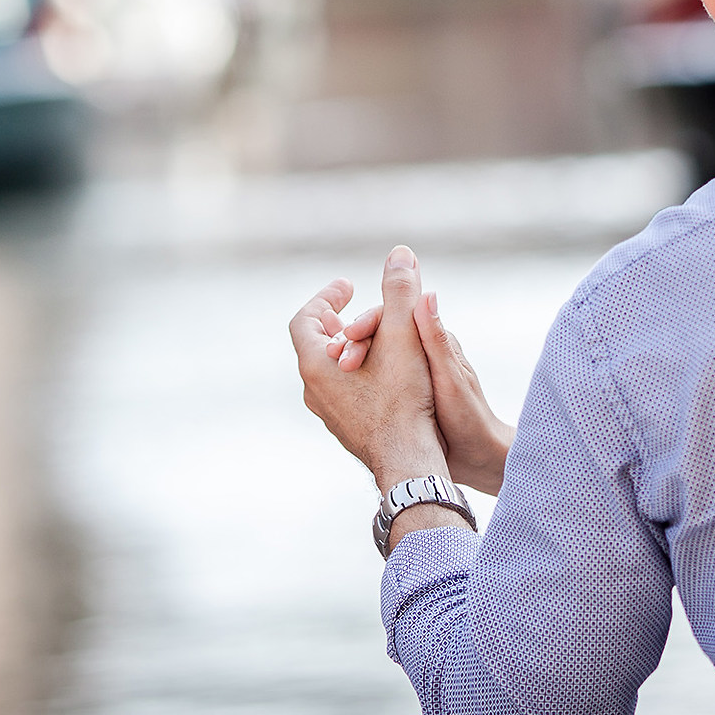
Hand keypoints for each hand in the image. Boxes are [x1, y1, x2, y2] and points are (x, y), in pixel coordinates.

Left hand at [289, 246, 449, 493]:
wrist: (409, 461)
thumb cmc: (403, 400)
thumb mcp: (403, 336)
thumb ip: (400, 292)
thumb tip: (401, 253)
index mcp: (315, 366)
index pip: (304, 320)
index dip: (325, 297)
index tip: (348, 287)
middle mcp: (313, 391)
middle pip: (316, 345)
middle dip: (339, 321)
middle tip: (359, 310)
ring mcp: (329, 414)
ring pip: (330, 371)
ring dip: (350, 349)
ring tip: (378, 339)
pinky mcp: (347, 429)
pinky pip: (344, 393)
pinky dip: (359, 374)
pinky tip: (387, 374)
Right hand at [332, 290, 513, 493]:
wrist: (474, 455)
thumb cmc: (467, 416)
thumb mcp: (449, 377)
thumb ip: (435, 338)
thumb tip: (427, 293)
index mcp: (431, 340)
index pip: (393, 318)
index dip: (368, 322)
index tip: (350, 333)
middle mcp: (416, 352)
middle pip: (376, 335)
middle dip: (352, 342)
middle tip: (333, 356)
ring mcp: (403, 374)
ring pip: (368, 357)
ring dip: (347, 360)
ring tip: (329, 370)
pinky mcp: (395, 395)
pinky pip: (366, 380)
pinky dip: (349, 380)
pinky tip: (333, 388)